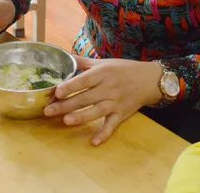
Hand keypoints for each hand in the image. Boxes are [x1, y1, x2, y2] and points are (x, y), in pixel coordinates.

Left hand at [43, 57, 162, 145]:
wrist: (150, 80)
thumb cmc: (123, 69)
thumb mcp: (103, 62)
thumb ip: (82, 61)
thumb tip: (63, 56)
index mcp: (103, 73)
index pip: (84, 80)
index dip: (70, 86)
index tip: (57, 91)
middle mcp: (109, 88)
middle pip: (85, 98)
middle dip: (66, 105)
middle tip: (49, 111)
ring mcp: (116, 102)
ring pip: (97, 111)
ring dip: (82, 117)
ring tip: (66, 121)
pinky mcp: (122, 114)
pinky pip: (112, 125)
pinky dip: (104, 134)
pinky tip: (94, 142)